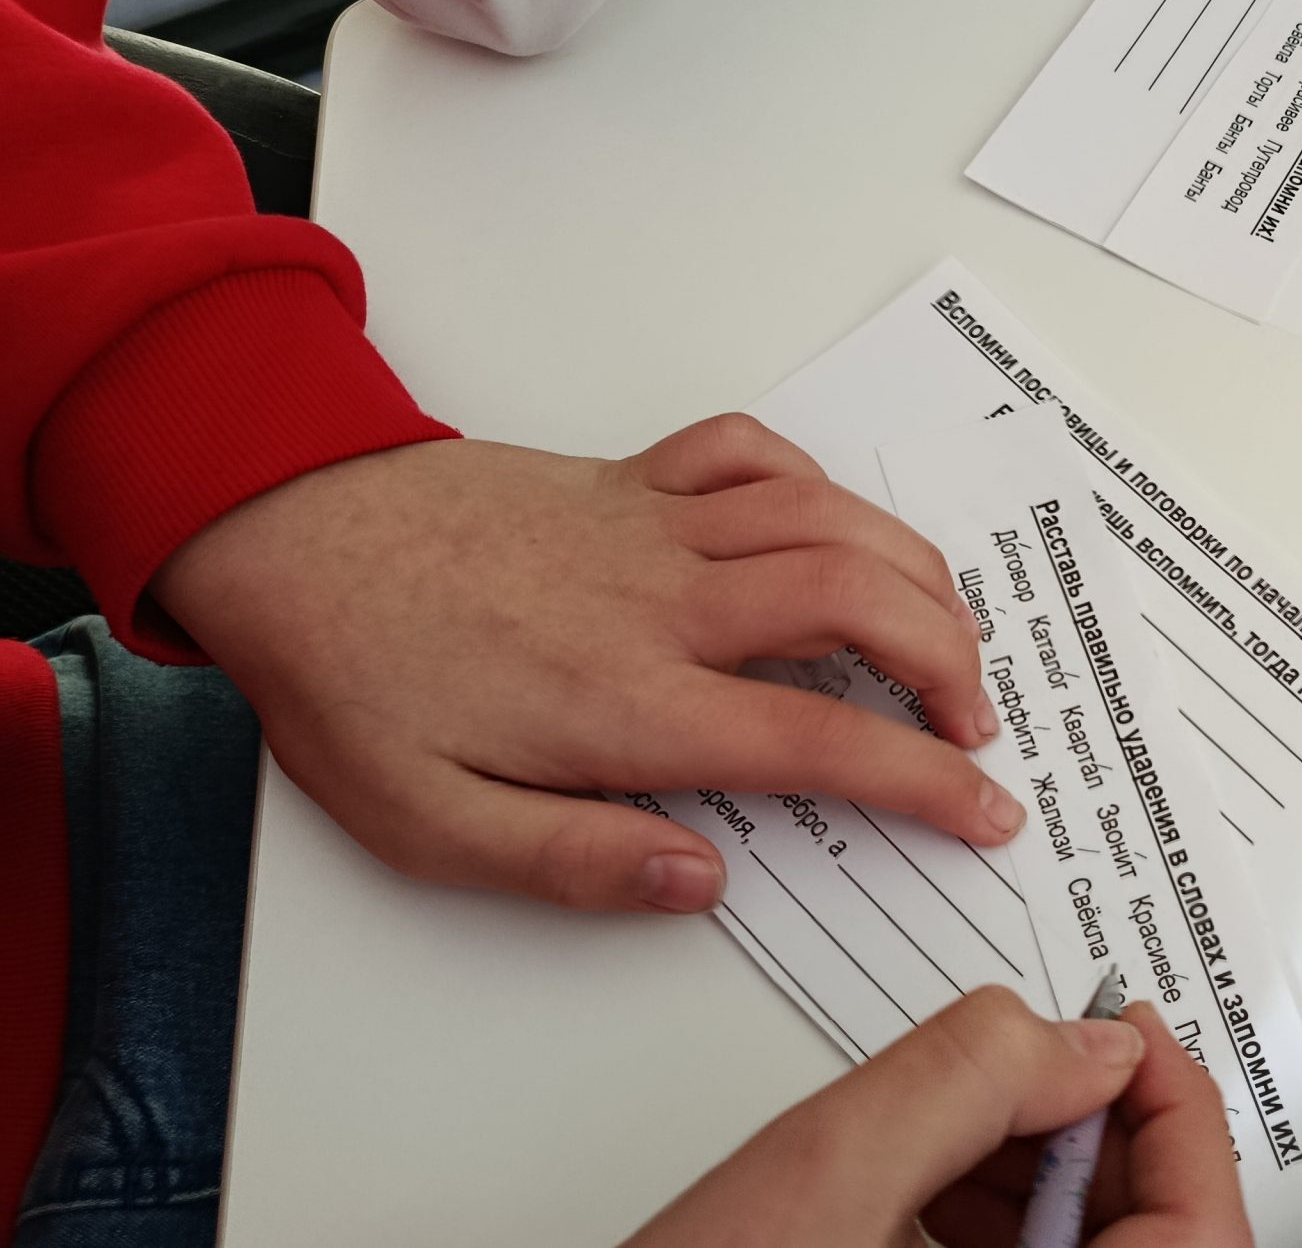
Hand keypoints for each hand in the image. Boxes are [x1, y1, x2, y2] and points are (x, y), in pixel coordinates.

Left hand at [153, 413, 1023, 912]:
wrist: (283, 538)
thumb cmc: (354, 681)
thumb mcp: (431, 823)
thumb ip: (574, 860)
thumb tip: (702, 880)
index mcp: (629, 700)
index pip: (820, 740)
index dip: (927, 781)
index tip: (985, 811)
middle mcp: (663, 600)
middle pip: (859, 602)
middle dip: (953, 661)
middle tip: (977, 723)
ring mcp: (653, 523)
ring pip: (829, 520)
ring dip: (914, 572)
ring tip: (949, 631)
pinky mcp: (633, 477)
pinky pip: (755, 453)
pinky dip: (818, 483)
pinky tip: (836, 529)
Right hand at [626, 989, 1250, 1246]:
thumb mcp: (826, 1182)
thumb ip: (962, 1079)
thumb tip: (1080, 1040)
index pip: (1202, 1227)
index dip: (1175, 1108)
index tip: (1129, 1032)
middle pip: (1151, 1239)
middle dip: (1090, 1137)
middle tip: (1032, 1064)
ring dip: (1038, 1185)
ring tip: (958, 1128)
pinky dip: (992, 1236)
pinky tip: (929, 1197)